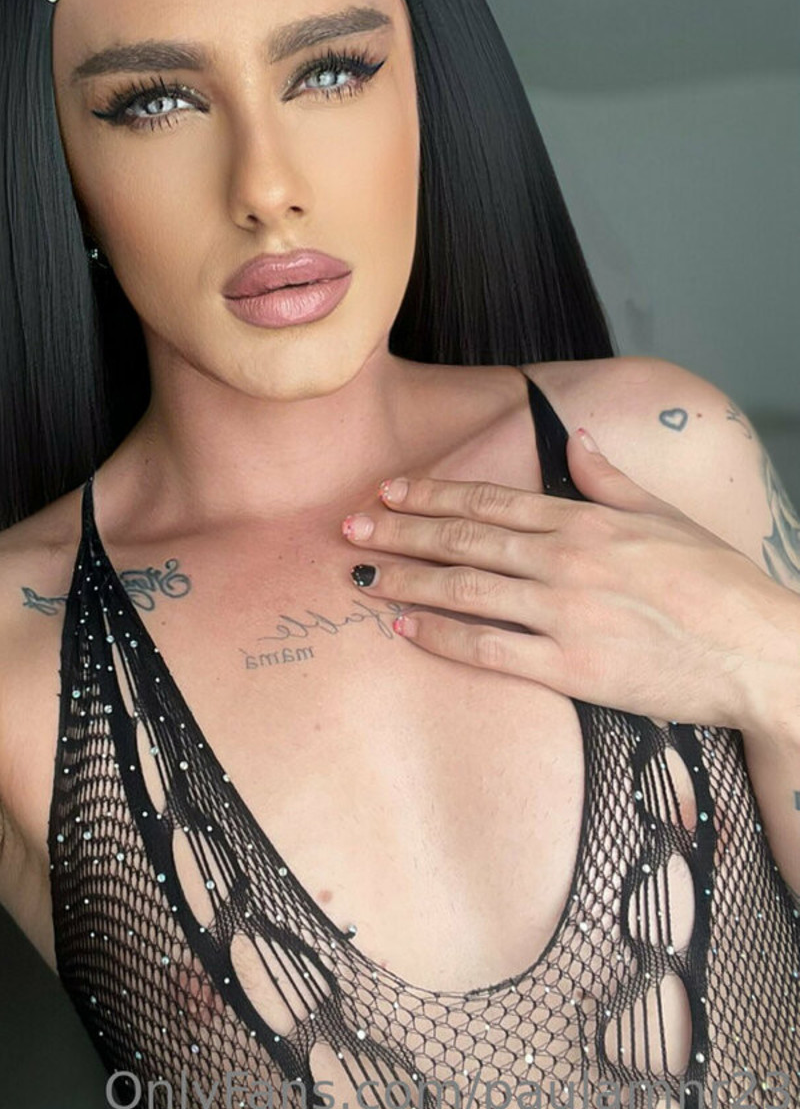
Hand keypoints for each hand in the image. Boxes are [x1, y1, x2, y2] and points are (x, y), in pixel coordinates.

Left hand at [341, 430, 794, 730]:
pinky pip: (489, 649)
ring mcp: (564, 613)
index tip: (389, 490)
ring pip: (465, 589)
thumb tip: (577, 441)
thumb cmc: (718, 583)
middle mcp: (565, 560)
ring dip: (406, 578)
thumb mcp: (666, 515)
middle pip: (463, 538)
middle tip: (350, 527)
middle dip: (400, 529)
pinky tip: (405, 627)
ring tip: (361, 573)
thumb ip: (611, 479)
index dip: (433, 494)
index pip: (490, 500)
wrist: (760, 651)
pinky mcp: (570, 667)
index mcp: (585, 520)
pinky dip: (441, 636)